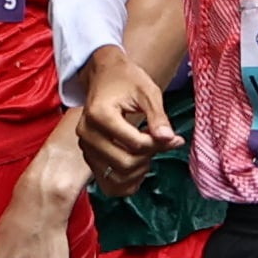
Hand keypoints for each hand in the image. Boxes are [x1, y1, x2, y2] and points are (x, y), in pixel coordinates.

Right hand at [76, 45, 181, 197]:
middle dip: (149, 157)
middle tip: (161, 143)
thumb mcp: (147, 91)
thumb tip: (170, 139)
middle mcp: (87, 133)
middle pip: (124, 164)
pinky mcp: (88, 156)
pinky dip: (126, 181)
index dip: (159, 144)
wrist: (104, 74)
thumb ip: (158, 117)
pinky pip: (107, 183)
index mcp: (99, 114)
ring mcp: (85, 147)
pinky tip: (138, 166)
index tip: (172, 137)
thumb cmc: (126, 79)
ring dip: (138, 171)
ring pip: (115, 178)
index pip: (135, 144)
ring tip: (148, 152)